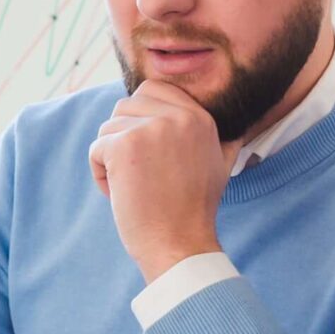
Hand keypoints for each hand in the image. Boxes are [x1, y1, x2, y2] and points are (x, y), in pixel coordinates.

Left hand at [87, 81, 229, 281]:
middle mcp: (179, 116)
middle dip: (123, 136)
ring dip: (111, 158)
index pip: (154, 89)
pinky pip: (97, 148)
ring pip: (108, 127)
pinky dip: (101, 173)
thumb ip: (223, 140)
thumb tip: (238, 127)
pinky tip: (121, 193)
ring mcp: (151, 128)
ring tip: (132, 186)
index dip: (140, 116)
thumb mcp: (220, 166)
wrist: (180, 244)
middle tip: (138, 171)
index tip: (146, 150)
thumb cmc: (194, 211)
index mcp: (200, 117)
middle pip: (125, 105)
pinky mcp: (125, 146)